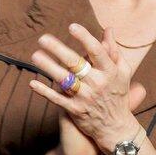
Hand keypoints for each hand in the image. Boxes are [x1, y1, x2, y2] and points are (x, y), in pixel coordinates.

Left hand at [27, 23, 146, 154]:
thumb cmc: (118, 95)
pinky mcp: (75, 110)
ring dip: (48, 67)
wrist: (116, 128)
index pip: (96, 51)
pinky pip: (57, 99)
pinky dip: (45, 91)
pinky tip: (33, 82)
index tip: (72, 26)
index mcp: (109, 72)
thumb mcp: (122, 72)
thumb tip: (108, 29)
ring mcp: (85, 98)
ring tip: (35, 56)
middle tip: (43, 38)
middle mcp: (97, 84)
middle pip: (76, 64)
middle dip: (58, 49)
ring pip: (64, 80)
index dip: (84, 38)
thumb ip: (114, 51)